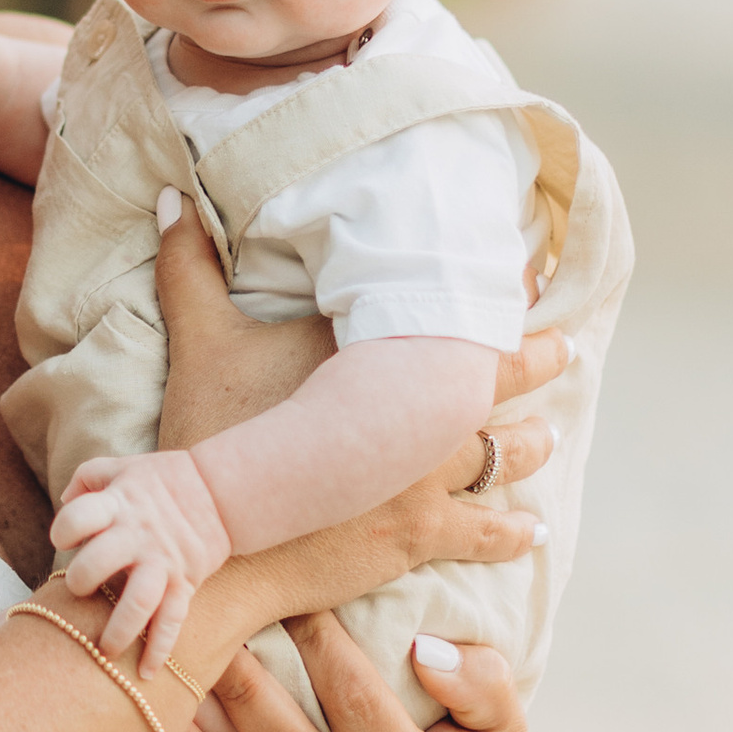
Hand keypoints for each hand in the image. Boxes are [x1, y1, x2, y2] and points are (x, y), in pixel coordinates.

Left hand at [51, 447, 232, 669]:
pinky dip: (160, 649)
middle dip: (80, 580)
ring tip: (104, 650)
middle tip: (78, 590)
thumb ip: (87, 478)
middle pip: (98, 561)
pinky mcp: (184, 582)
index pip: (78, 517)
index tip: (63, 540)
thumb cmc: (161, 480)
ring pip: (138, 601)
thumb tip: (64, 499)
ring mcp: (162, 562)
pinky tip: (145, 674)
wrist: (220, 491)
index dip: (63, 530)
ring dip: (118, 629)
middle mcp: (137, 535)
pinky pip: (172, 620)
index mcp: (118, 503)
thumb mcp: (123, 467)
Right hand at [151, 189, 563, 616]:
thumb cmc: (212, 435)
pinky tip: (529, 530)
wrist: (217, 534)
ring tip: (549, 432)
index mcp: (373, 360)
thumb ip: (187, 266)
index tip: (525, 271)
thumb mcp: (199, 342)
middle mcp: (414, 417)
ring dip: (528, 443)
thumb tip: (169, 196)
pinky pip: (484, 531)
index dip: (490, 291)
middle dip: (531, 360)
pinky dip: (510, 531)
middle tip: (563, 345)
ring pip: (501, 456)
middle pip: (493, 380)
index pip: (447, 315)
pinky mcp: (418, 535)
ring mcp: (424, 478)